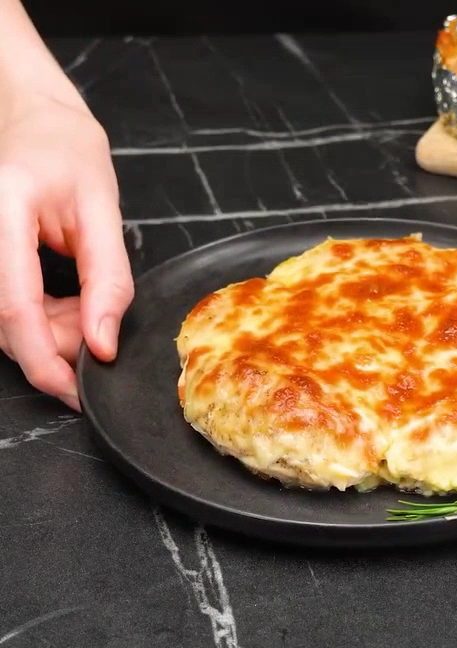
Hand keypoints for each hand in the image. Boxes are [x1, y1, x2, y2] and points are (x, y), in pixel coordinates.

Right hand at [0, 88, 133, 409]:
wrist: (33, 120)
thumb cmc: (67, 151)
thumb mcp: (102, 209)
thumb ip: (107, 279)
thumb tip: (103, 343)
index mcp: (2, 215)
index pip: (14, 309)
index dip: (46, 360)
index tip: (79, 391)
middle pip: (9, 324)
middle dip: (60, 345)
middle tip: (100, 328)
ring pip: (7, 322)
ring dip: (53, 331)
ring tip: (86, 302)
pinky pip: (7, 308)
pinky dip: (43, 318)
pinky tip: (68, 302)